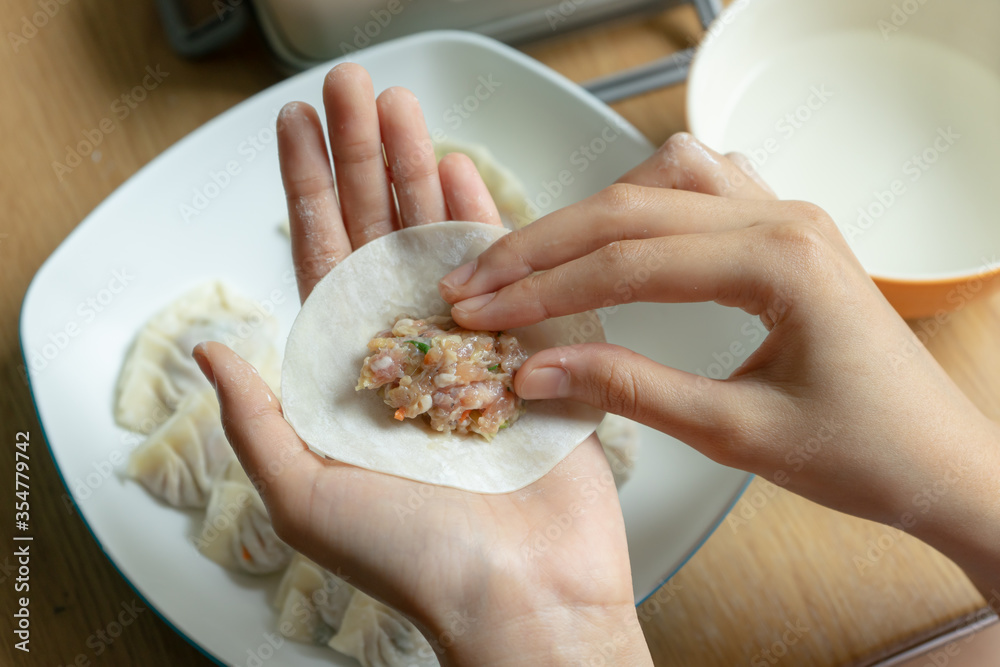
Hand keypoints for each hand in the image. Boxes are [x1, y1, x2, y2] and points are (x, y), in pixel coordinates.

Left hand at [192, 63, 650, 666]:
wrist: (524, 594)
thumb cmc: (414, 558)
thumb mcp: (304, 493)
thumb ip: (258, 418)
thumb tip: (210, 351)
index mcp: (349, 373)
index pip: (318, 259)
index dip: (305, 188)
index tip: (298, 126)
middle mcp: (404, 348)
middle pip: (375, 230)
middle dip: (363, 155)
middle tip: (356, 88)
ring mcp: (468, 343)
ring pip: (434, 237)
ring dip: (418, 168)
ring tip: (406, 105)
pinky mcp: (528, 350)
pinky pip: (503, 272)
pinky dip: (482, 219)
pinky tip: (464, 172)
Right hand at [440, 133, 999, 594]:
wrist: (941, 464)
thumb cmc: (864, 455)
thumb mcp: (736, 434)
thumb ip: (630, 391)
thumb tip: (536, 371)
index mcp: (779, 260)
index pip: (628, 260)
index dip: (542, 287)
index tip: (482, 309)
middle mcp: (783, 218)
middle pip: (632, 207)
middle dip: (543, 246)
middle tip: (477, 280)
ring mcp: (787, 216)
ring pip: (664, 178)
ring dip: (590, 214)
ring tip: (531, 258)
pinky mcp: (785, 233)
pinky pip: (703, 185)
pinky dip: (643, 200)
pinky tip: (614, 231)